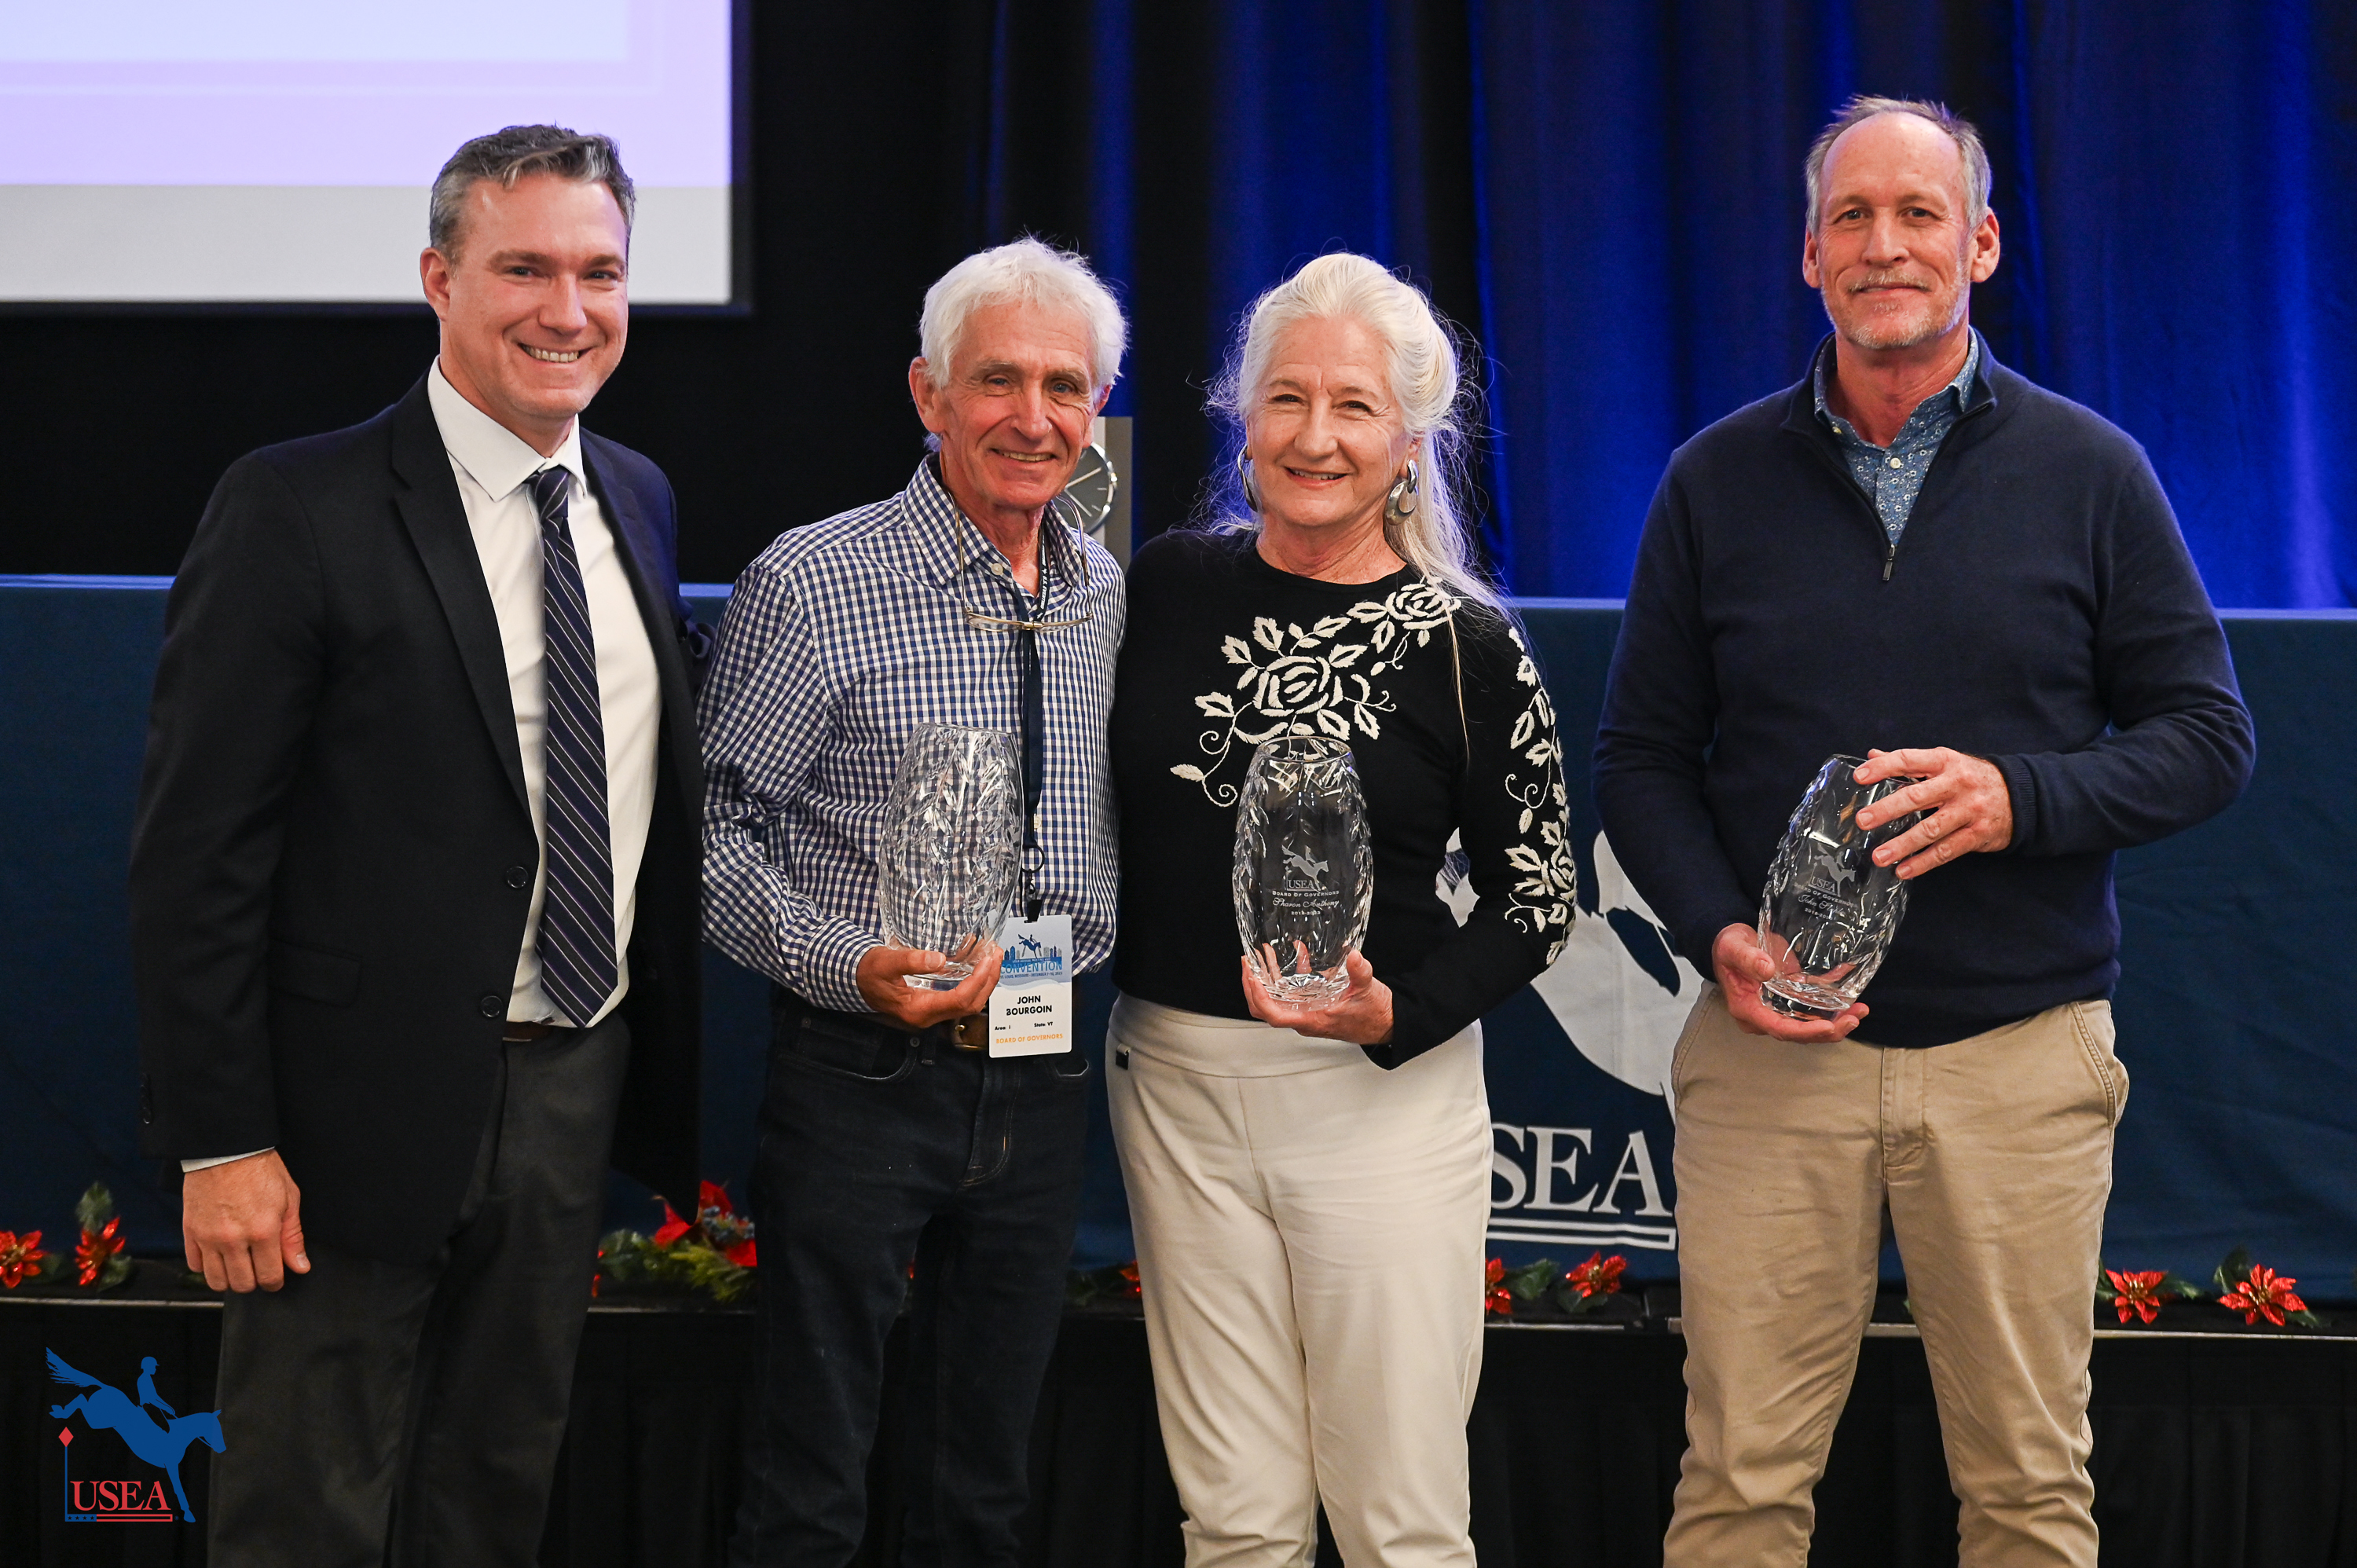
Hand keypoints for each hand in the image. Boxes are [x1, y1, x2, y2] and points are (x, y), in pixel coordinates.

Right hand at [182, 1150, 307, 1292]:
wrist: (227, 1150)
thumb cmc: (260, 1170)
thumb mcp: (289, 1199)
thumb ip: (293, 1237)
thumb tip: (299, 1266)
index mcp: (263, 1231)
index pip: (268, 1276)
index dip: (275, 1282)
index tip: (275, 1278)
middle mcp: (233, 1239)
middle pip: (241, 1284)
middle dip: (253, 1282)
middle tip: (258, 1270)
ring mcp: (208, 1238)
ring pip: (216, 1281)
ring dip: (229, 1279)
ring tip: (238, 1266)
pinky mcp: (190, 1232)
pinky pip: (194, 1265)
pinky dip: (206, 1267)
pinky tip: (218, 1256)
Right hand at [856, 941, 1003, 1027]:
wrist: (857, 980)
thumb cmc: (868, 972)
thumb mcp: (887, 962)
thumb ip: (911, 961)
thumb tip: (938, 959)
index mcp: (919, 1009)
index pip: (959, 1000)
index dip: (978, 981)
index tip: (988, 960)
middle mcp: (928, 1015)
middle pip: (970, 1004)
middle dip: (988, 980)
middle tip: (997, 955)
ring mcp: (932, 1011)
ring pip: (968, 1002)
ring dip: (984, 980)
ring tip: (993, 956)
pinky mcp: (933, 1003)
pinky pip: (960, 996)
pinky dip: (973, 980)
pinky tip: (977, 963)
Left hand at [1240, 950, 1395, 1045]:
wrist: (1385, 1023)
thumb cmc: (1374, 1015)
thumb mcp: (1367, 990)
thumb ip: (1359, 972)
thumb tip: (1353, 956)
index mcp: (1312, 1020)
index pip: (1274, 1015)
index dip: (1259, 997)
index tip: (1253, 978)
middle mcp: (1305, 1018)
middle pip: (1266, 1008)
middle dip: (1252, 986)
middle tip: (1248, 963)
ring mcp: (1307, 1012)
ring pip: (1276, 999)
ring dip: (1267, 978)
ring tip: (1263, 955)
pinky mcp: (1313, 1004)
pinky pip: (1294, 991)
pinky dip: (1290, 974)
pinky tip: (1298, 953)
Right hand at [1711, 923, 1866, 1041]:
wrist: (1731, 943)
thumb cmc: (1728, 946)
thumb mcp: (1733, 948)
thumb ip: (1748, 958)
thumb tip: (1768, 970)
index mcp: (1748, 1009)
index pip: (1779, 1029)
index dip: (1805, 1032)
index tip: (1828, 1026)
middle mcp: (1764, 1015)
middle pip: (1799, 1033)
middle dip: (1829, 1030)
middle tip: (1854, 1019)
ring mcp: (1778, 1009)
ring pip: (1809, 1025)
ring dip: (1836, 1022)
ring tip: (1860, 1011)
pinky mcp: (1790, 1000)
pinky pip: (1813, 1010)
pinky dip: (1832, 1007)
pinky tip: (1852, 998)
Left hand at [1853, 747, 2013, 878]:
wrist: (2022, 795)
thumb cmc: (1972, 778)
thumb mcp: (1945, 763)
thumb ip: (1909, 763)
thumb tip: (1872, 756)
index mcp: (1945, 762)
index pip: (1908, 760)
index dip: (1882, 768)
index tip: (1859, 777)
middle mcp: (1957, 784)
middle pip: (1917, 796)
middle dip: (1888, 809)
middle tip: (1863, 821)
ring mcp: (1969, 810)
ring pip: (1931, 829)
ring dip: (1903, 845)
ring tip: (1879, 856)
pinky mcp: (1978, 834)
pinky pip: (1947, 850)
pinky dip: (1924, 862)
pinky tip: (1904, 870)